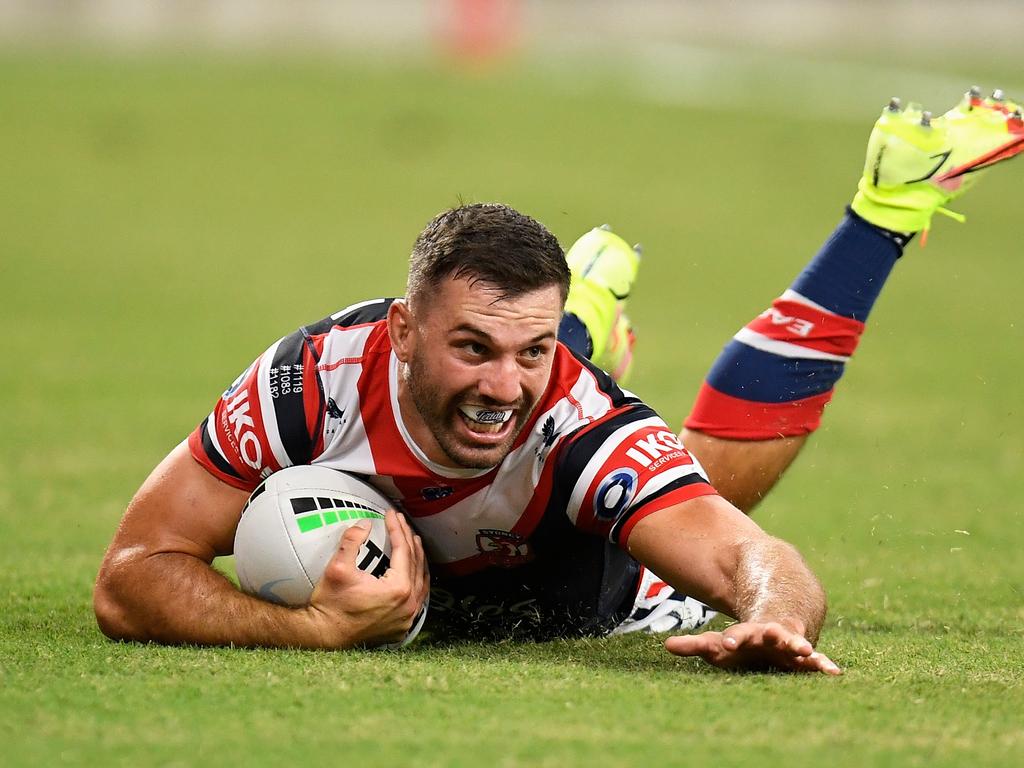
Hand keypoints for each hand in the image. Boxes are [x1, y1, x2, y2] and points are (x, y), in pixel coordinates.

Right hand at [306, 510, 428, 648]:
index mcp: (398, 589)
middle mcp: (408, 604)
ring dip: (417, 558)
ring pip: (421, 580)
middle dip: (408, 538)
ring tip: (412, 540)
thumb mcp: (337, 568)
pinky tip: (413, 571)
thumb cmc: (330, 604)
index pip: (403, 550)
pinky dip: (417, 580)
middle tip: (400, 521)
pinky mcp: (402, 625)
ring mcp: (407, 617)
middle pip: (415, 563)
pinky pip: (418, 598)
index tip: (390, 514)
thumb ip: (352, 541)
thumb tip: (364, 523)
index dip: (397, 528)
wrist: (324, 635)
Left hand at [665, 621, 841, 674]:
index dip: (734, 637)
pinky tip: (834, 672)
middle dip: (770, 635)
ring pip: (795, 642)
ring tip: (807, 650)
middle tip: (773, 635)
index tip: (729, 641)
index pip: (739, 634)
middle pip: (769, 633)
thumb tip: (666, 645)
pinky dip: (823, 664)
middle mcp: (769, 634)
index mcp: (747, 633)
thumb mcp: (718, 645)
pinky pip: (816, 659)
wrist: (776, 615)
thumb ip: (696, 646)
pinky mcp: (803, 653)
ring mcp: (788, 641)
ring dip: (799, 646)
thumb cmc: (743, 642)